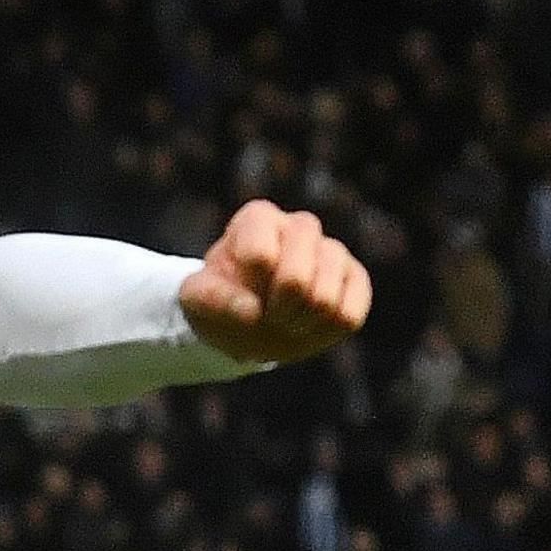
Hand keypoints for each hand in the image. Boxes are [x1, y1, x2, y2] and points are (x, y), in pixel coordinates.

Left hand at [180, 200, 372, 367]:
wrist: (248, 318)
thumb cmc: (220, 300)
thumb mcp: (194, 300)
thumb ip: (210, 300)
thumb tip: (252, 311)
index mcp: (258, 219)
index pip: (259, 257)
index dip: (245, 293)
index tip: (236, 298)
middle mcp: (300, 225)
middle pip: (296, 280)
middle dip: (275, 312)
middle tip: (266, 316)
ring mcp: (332, 250)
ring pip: (325, 299)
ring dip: (299, 324)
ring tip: (286, 321)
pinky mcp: (355, 278)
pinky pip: (350, 314)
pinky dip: (325, 331)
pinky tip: (310, 325)